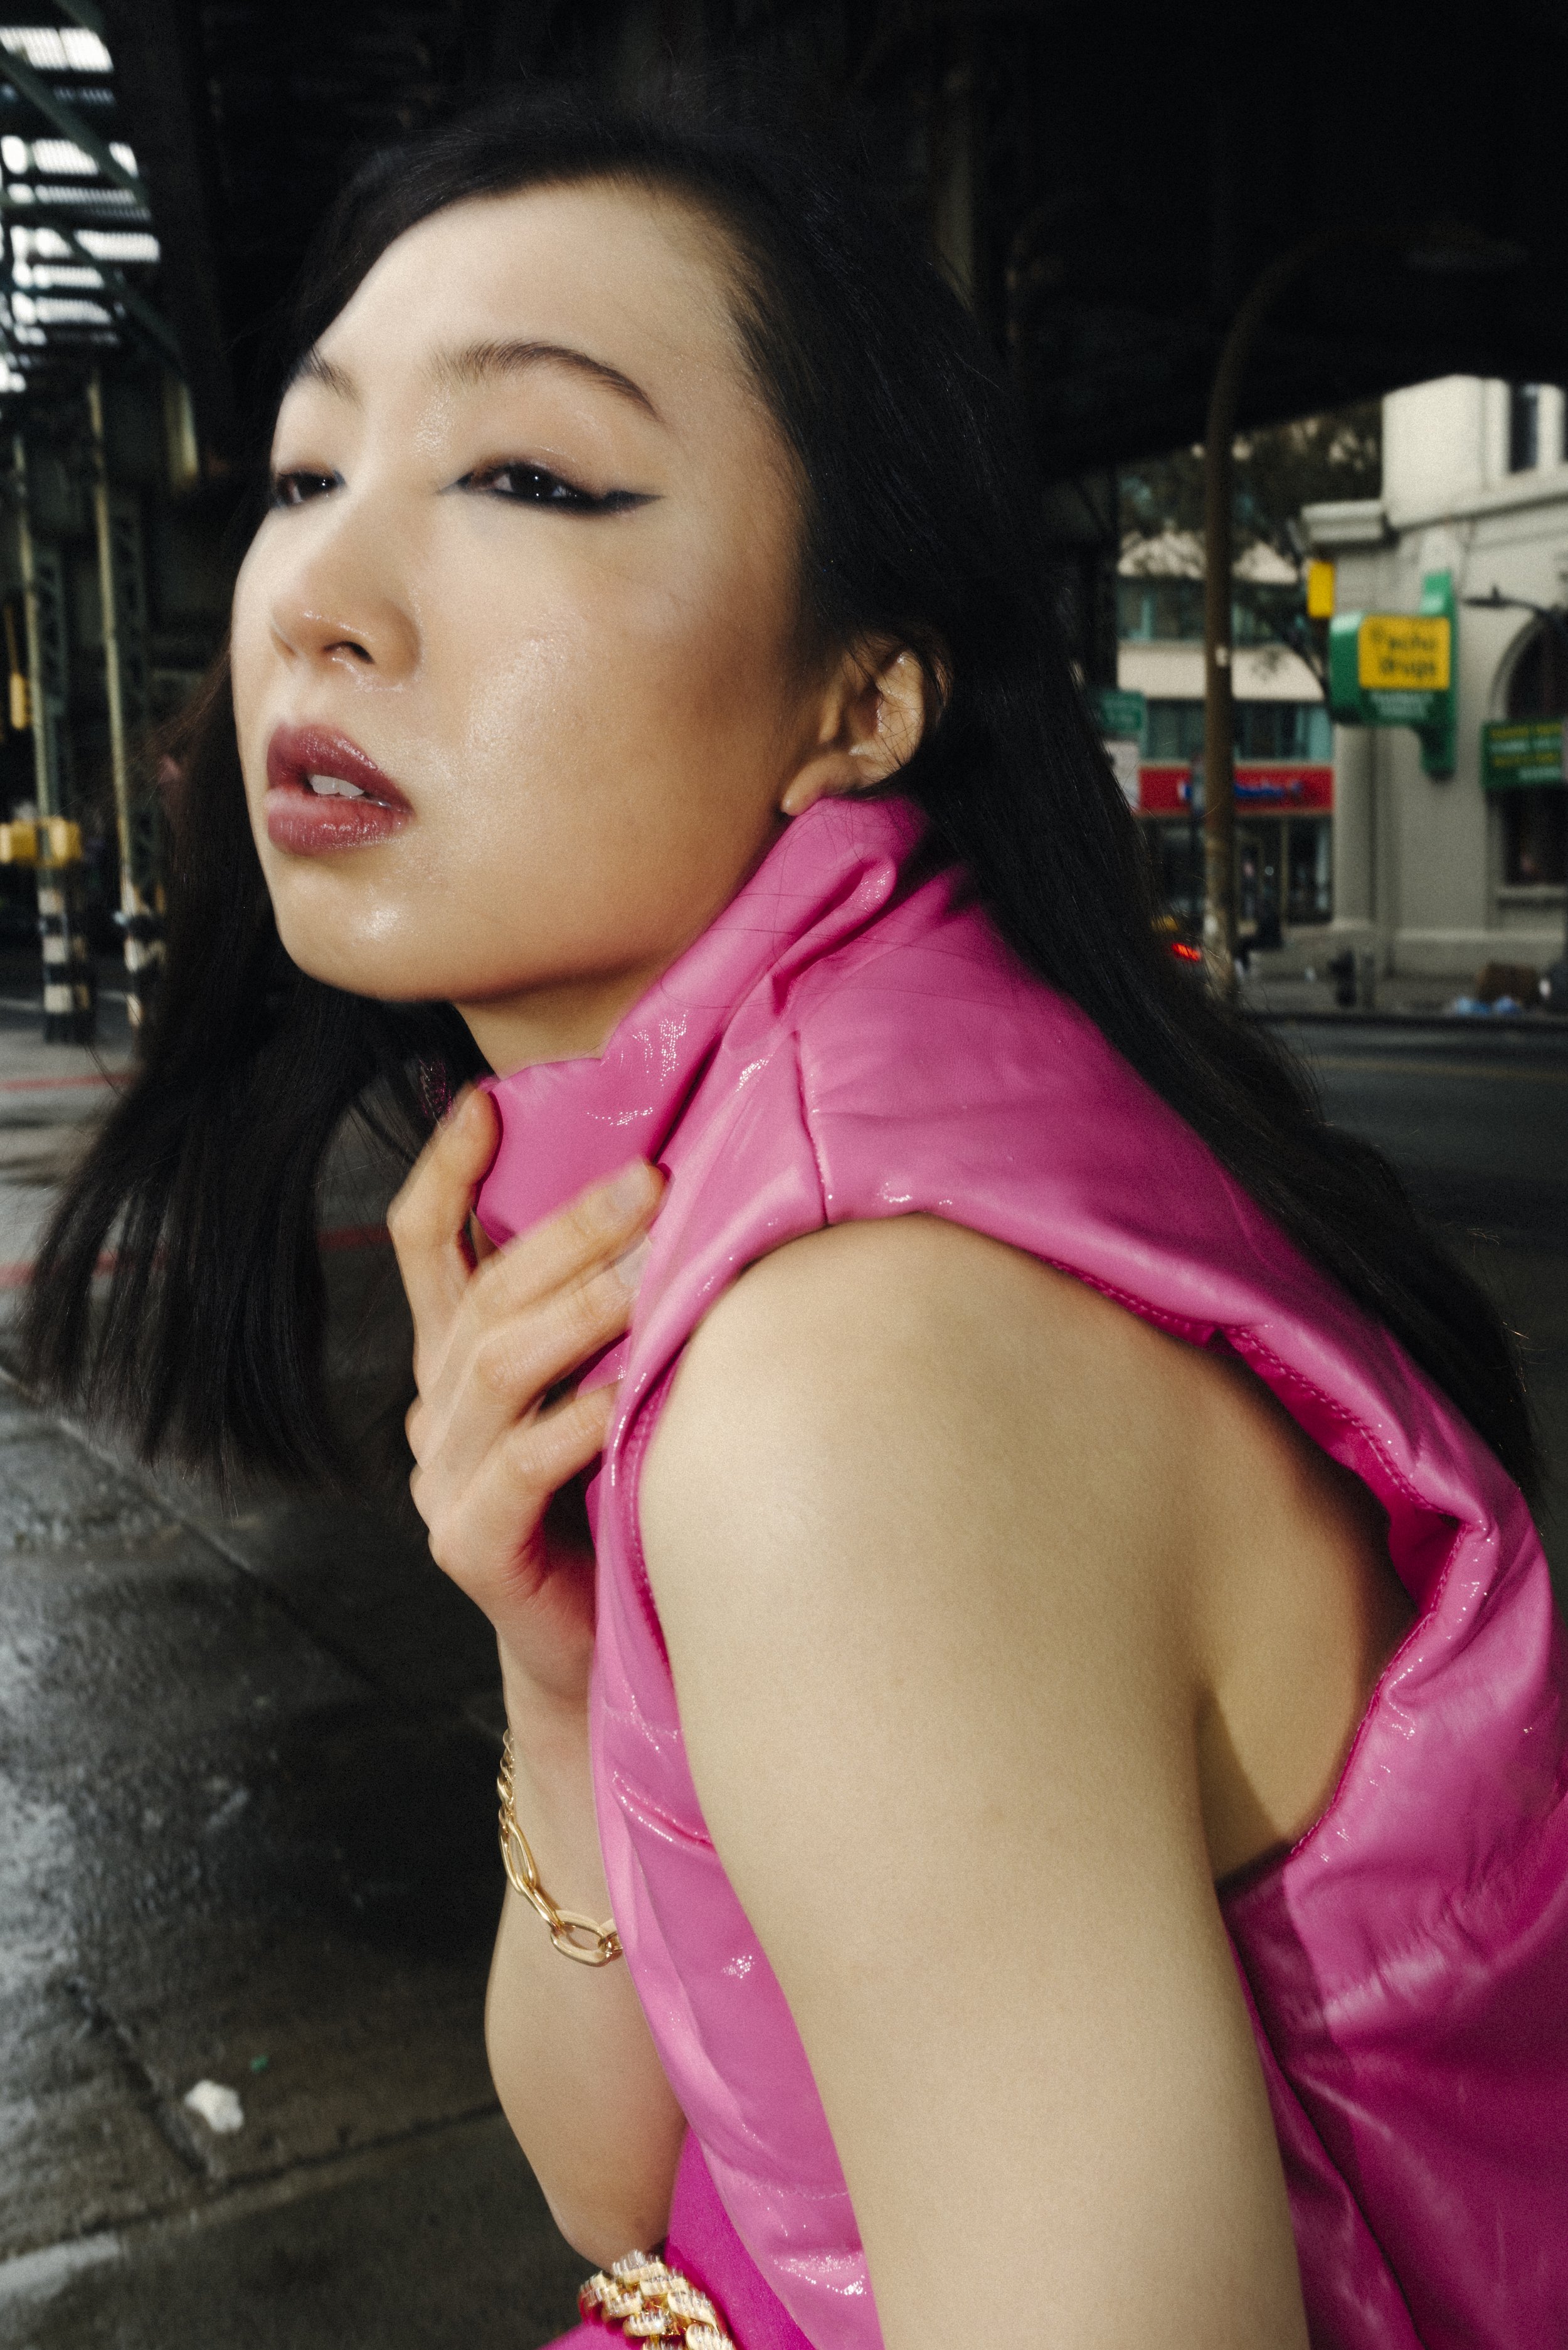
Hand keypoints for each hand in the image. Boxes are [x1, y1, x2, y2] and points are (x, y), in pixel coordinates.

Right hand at [388, 1087, 662, 1717]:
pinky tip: (627, 1397)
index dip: (443, 1172)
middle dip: (566, 1231)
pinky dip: (575, 1423)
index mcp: (457, 1356)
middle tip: (649, 1184)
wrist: (590, 1641)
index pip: (426, 1246)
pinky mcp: (469, 1544)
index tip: (485, 1103)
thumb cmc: (612, 1495)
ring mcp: (444, 1477)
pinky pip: (521, 1467)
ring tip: (652, 1275)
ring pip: (498, 1366)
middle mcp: (438, 1408)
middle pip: (485, 1294)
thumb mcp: (599, 1383)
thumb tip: (671, 1197)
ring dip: (580, 1312)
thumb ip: (603, 1309)